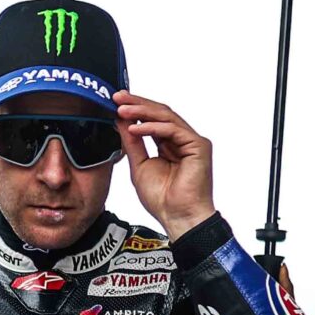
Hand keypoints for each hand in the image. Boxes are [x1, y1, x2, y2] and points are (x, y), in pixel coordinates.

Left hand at [115, 91, 214, 240]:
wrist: (177, 217)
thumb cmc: (162, 199)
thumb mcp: (139, 165)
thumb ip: (132, 143)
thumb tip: (121, 121)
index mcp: (169, 144)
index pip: (152, 120)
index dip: (135, 109)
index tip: (115, 102)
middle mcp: (182, 140)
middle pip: (160, 113)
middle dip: (137, 104)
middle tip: (117, 97)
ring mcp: (192, 142)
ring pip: (166, 117)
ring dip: (142, 111)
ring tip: (122, 109)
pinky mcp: (198, 146)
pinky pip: (173, 129)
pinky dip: (152, 127)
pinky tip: (135, 128)